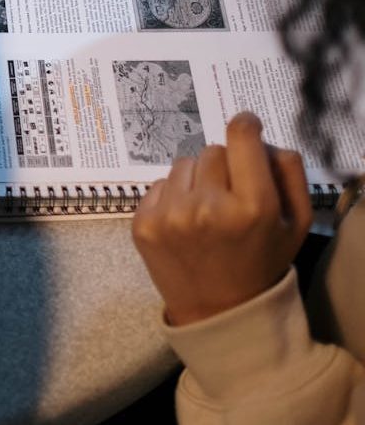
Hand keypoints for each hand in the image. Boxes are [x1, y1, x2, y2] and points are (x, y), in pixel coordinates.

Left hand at [132, 112, 312, 326]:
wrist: (219, 311)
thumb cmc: (261, 261)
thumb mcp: (295, 223)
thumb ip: (288, 173)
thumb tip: (259, 137)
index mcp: (252, 206)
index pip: (240, 139)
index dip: (245, 126)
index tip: (245, 127)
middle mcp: (207, 207)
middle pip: (212, 151)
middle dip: (223, 165)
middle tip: (229, 193)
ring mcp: (170, 216)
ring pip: (182, 164)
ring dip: (195, 180)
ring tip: (206, 211)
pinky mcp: (142, 224)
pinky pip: (159, 184)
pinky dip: (172, 196)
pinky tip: (184, 222)